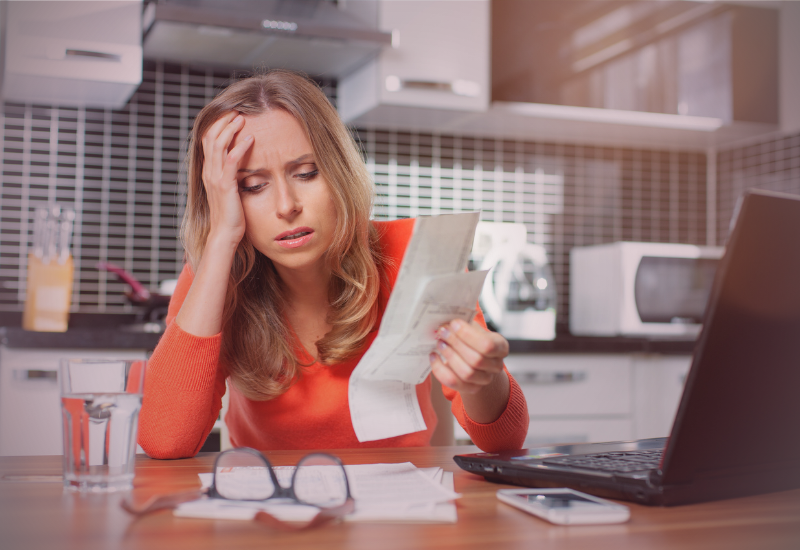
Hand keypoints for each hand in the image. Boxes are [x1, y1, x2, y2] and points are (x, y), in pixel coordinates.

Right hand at [200, 111, 253, 248]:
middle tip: (236, 110)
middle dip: (223, 121)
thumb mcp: (230, 191)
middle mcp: (209, 172)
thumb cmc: (231, 215)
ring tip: (242, 118)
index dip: (218, 126)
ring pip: (218, 145)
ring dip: (230, 129)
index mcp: (209, 172)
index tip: (231, 115)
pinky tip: (250, 139)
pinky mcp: (225, 186)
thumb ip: (231, 176)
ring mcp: (215, 178)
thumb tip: (241, 166)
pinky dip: (240, 147)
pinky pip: (231, 161)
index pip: (208, 141)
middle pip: (210, 137)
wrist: (224, 234)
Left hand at [429, 319, 508, 395]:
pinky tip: (433, 357)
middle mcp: (496, 365)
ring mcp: (485, 379)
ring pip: (467, 373)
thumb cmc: (473, 339)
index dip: (468, 335)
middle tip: (442, 332)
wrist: (475, 358)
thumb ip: (464, 323)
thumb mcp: (474, 328)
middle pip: (476, 360)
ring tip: (439, 343)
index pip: (487, 345)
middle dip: (456, 344)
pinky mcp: (471, 388)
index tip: (453, 324)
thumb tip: (446, 317)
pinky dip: (440, 370)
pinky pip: (454, 382)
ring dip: (449, 356)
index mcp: (500, 347)